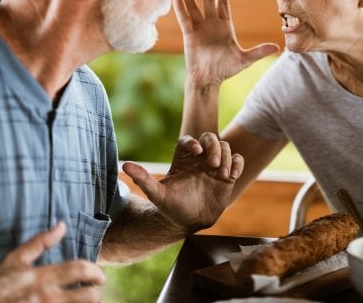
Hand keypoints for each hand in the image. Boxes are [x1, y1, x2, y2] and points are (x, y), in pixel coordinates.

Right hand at [0, 222, 104, 302]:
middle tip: (94, 291)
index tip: (100, 276)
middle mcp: (48, 297)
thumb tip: (62, 225)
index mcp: (43, 277)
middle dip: (95, 293)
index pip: (81, 270)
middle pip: (88, 296)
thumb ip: (40, 242)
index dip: (96, 272)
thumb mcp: (15, 259)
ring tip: (84, 302)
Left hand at [122, 132, 243, 231]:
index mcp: (183, 160)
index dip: (193, 141)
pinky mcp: (227, 176)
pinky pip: (237, 160)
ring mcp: (214, 166)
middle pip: (209, 138)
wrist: (189, 223)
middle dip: (213, 147)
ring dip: (226, 156)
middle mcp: (199, 160)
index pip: (188, 141)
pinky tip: (232, 174)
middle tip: (212, 164)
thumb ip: (143, 179)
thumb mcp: (157, 194)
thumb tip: (125, 165)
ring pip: (225, 147)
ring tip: (221, 173)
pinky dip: (237, 163)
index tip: (197, 151)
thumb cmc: (171, 208)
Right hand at [173, 0, 278, 87]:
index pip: (223, 3)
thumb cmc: (225, 69)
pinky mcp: (189, 35)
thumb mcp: (245, 59)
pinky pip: (184, 19)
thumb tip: (278, 47)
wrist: (209, 80)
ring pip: (193, 6)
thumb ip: (259, 51)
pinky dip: (181, 9)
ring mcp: (199, 28)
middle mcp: (211, 23)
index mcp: (224, 26)